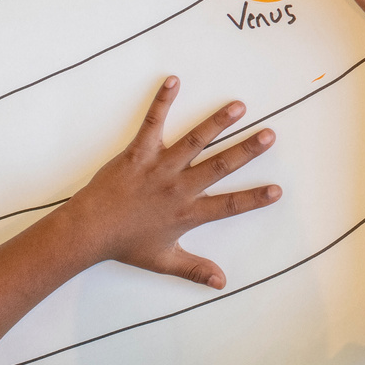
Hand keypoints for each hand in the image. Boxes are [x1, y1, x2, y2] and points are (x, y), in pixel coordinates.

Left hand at [56, 78, 281, 288]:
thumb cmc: (124, 244)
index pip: (227, 206)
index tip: (277, 190)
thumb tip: (221, 283)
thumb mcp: (163, 260)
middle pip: (218, 166)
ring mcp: (159, 168)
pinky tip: (173, 81)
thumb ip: (194, 269)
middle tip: (269, 134)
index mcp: (186, 213)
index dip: (253, 198)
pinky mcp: (138, 153)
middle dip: (246, 150)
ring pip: (193, 141)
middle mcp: (178, 188)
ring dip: (216, 123)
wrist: (87, 231)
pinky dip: (163, 102)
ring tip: (238, 106)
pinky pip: (153, 123)